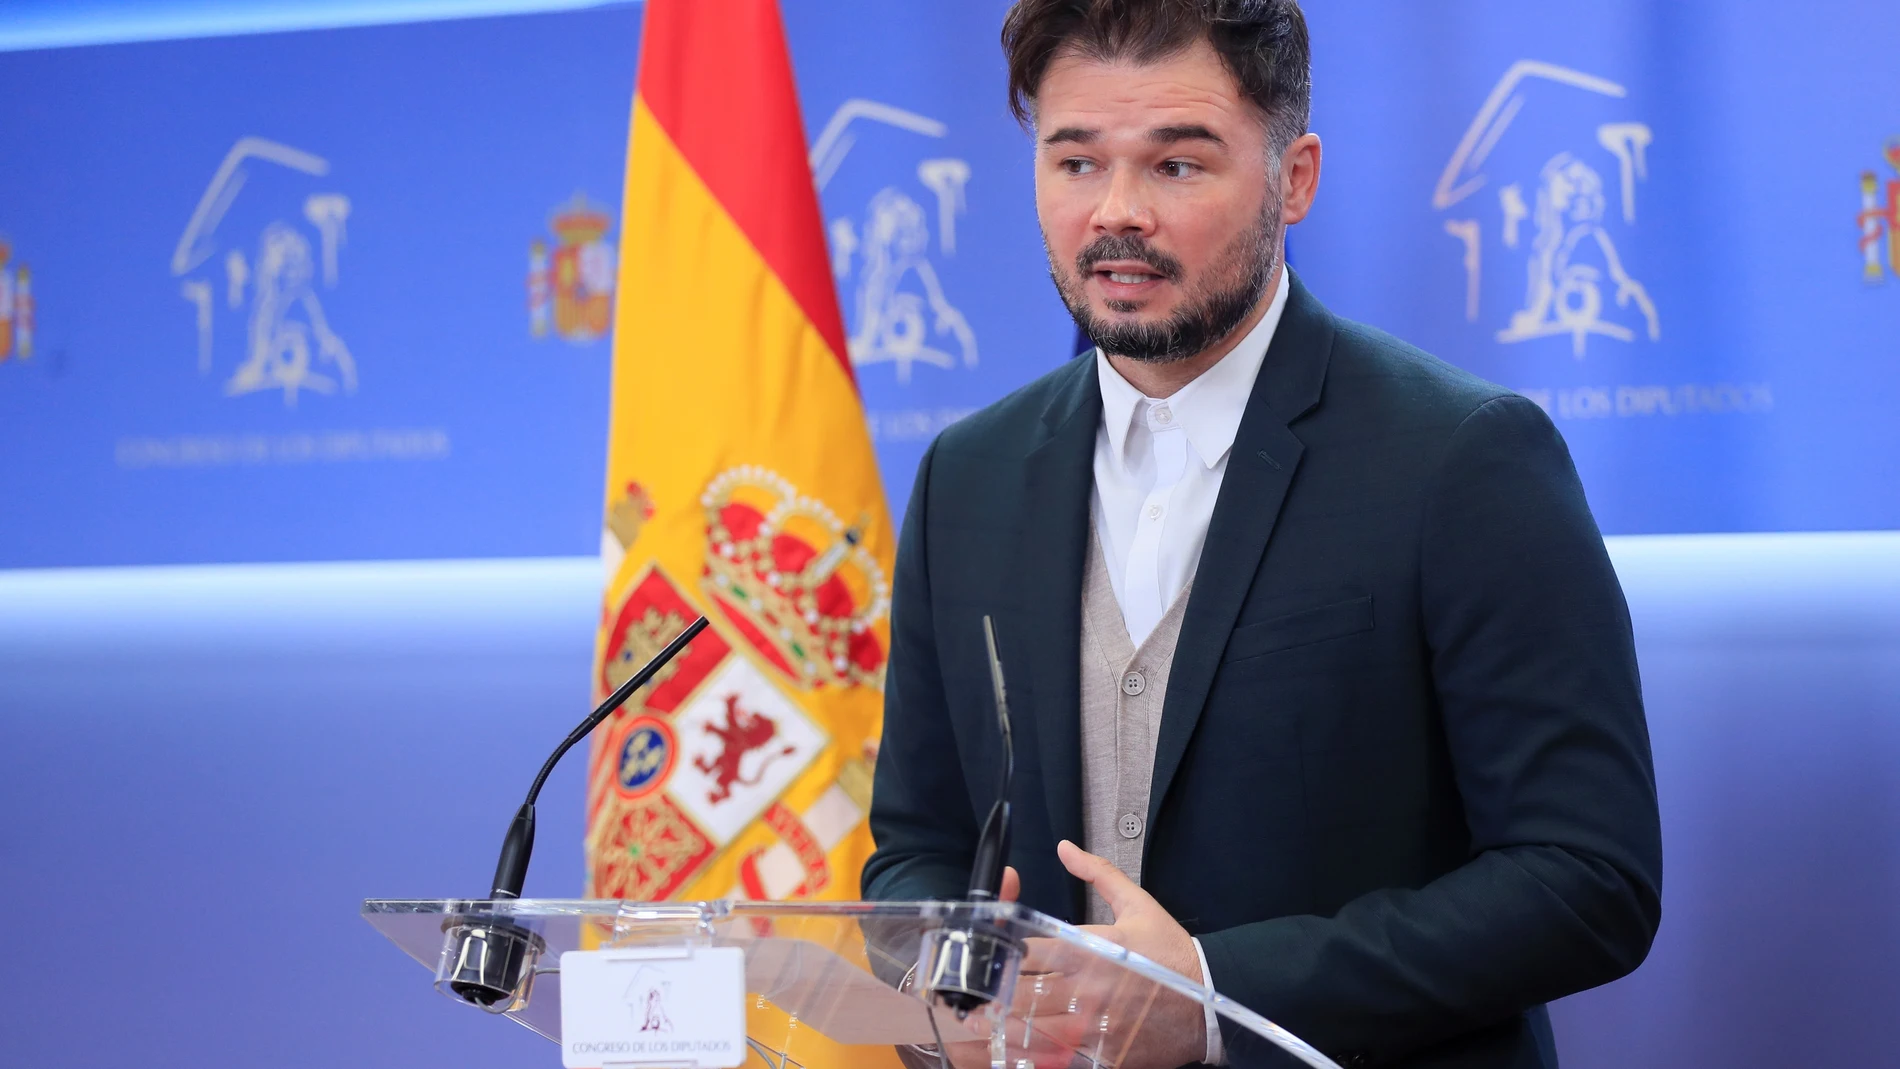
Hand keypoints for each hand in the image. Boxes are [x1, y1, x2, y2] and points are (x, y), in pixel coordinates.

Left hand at [998, 842, 1208, 1068]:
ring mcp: (1093, 1025)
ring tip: (982, 1023)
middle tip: (973, 993)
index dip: (1000, 952)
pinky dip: (1035, 1053)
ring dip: (1003, 1025)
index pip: (1025, 949)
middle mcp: (1085, 987)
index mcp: (1089, 948)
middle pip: (1019, 991)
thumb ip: (1098, 872)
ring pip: (1030, 1028)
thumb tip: (1066, 848)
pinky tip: (1022, 1047)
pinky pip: (1057, 1057)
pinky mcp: (1103, 1054)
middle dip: (992, 992)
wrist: (1211, 1002)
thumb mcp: (1138, 904)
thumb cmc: (1171, 953)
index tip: (991, 955)